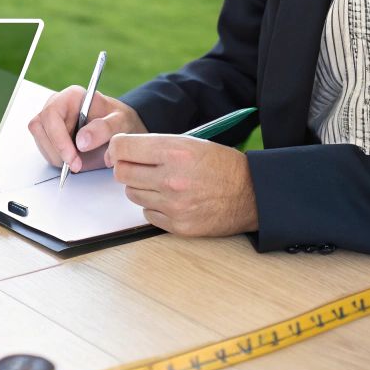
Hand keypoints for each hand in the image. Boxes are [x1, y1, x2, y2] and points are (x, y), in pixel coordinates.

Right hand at [27, 85, 145, 172]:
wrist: (119, 127)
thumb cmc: (119, 120)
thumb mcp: (121, 122)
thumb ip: (104, 129)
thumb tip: (82, 142)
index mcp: (72, 96)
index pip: (52, 115)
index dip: (58, 139)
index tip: (73, 159)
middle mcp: (57, 104)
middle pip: (40, 128)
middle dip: (57, 151)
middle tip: (77, 165)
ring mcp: (50, 119)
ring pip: (40, 139)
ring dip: (56, 156)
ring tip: (78, 161)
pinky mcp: (49, 133)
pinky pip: (44, 148)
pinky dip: (57, 159)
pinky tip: (73, 158)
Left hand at [107, 134, 257, 236]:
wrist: (251, 194)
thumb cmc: (221, 165)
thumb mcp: (190, 143)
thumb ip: (154, 146)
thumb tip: (120, 152)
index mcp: (174, 152)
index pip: (123, 148)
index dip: (117, 149)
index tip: (119, 152)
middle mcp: (171, 179)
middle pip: (121, 173)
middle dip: (126, 168)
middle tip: (139, 167)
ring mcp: (174, 205)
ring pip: (132, 194)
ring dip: (141, 187)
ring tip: (161, 183)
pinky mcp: (178, 226)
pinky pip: (147, 214)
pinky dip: (154, 206)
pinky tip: (171, 199)